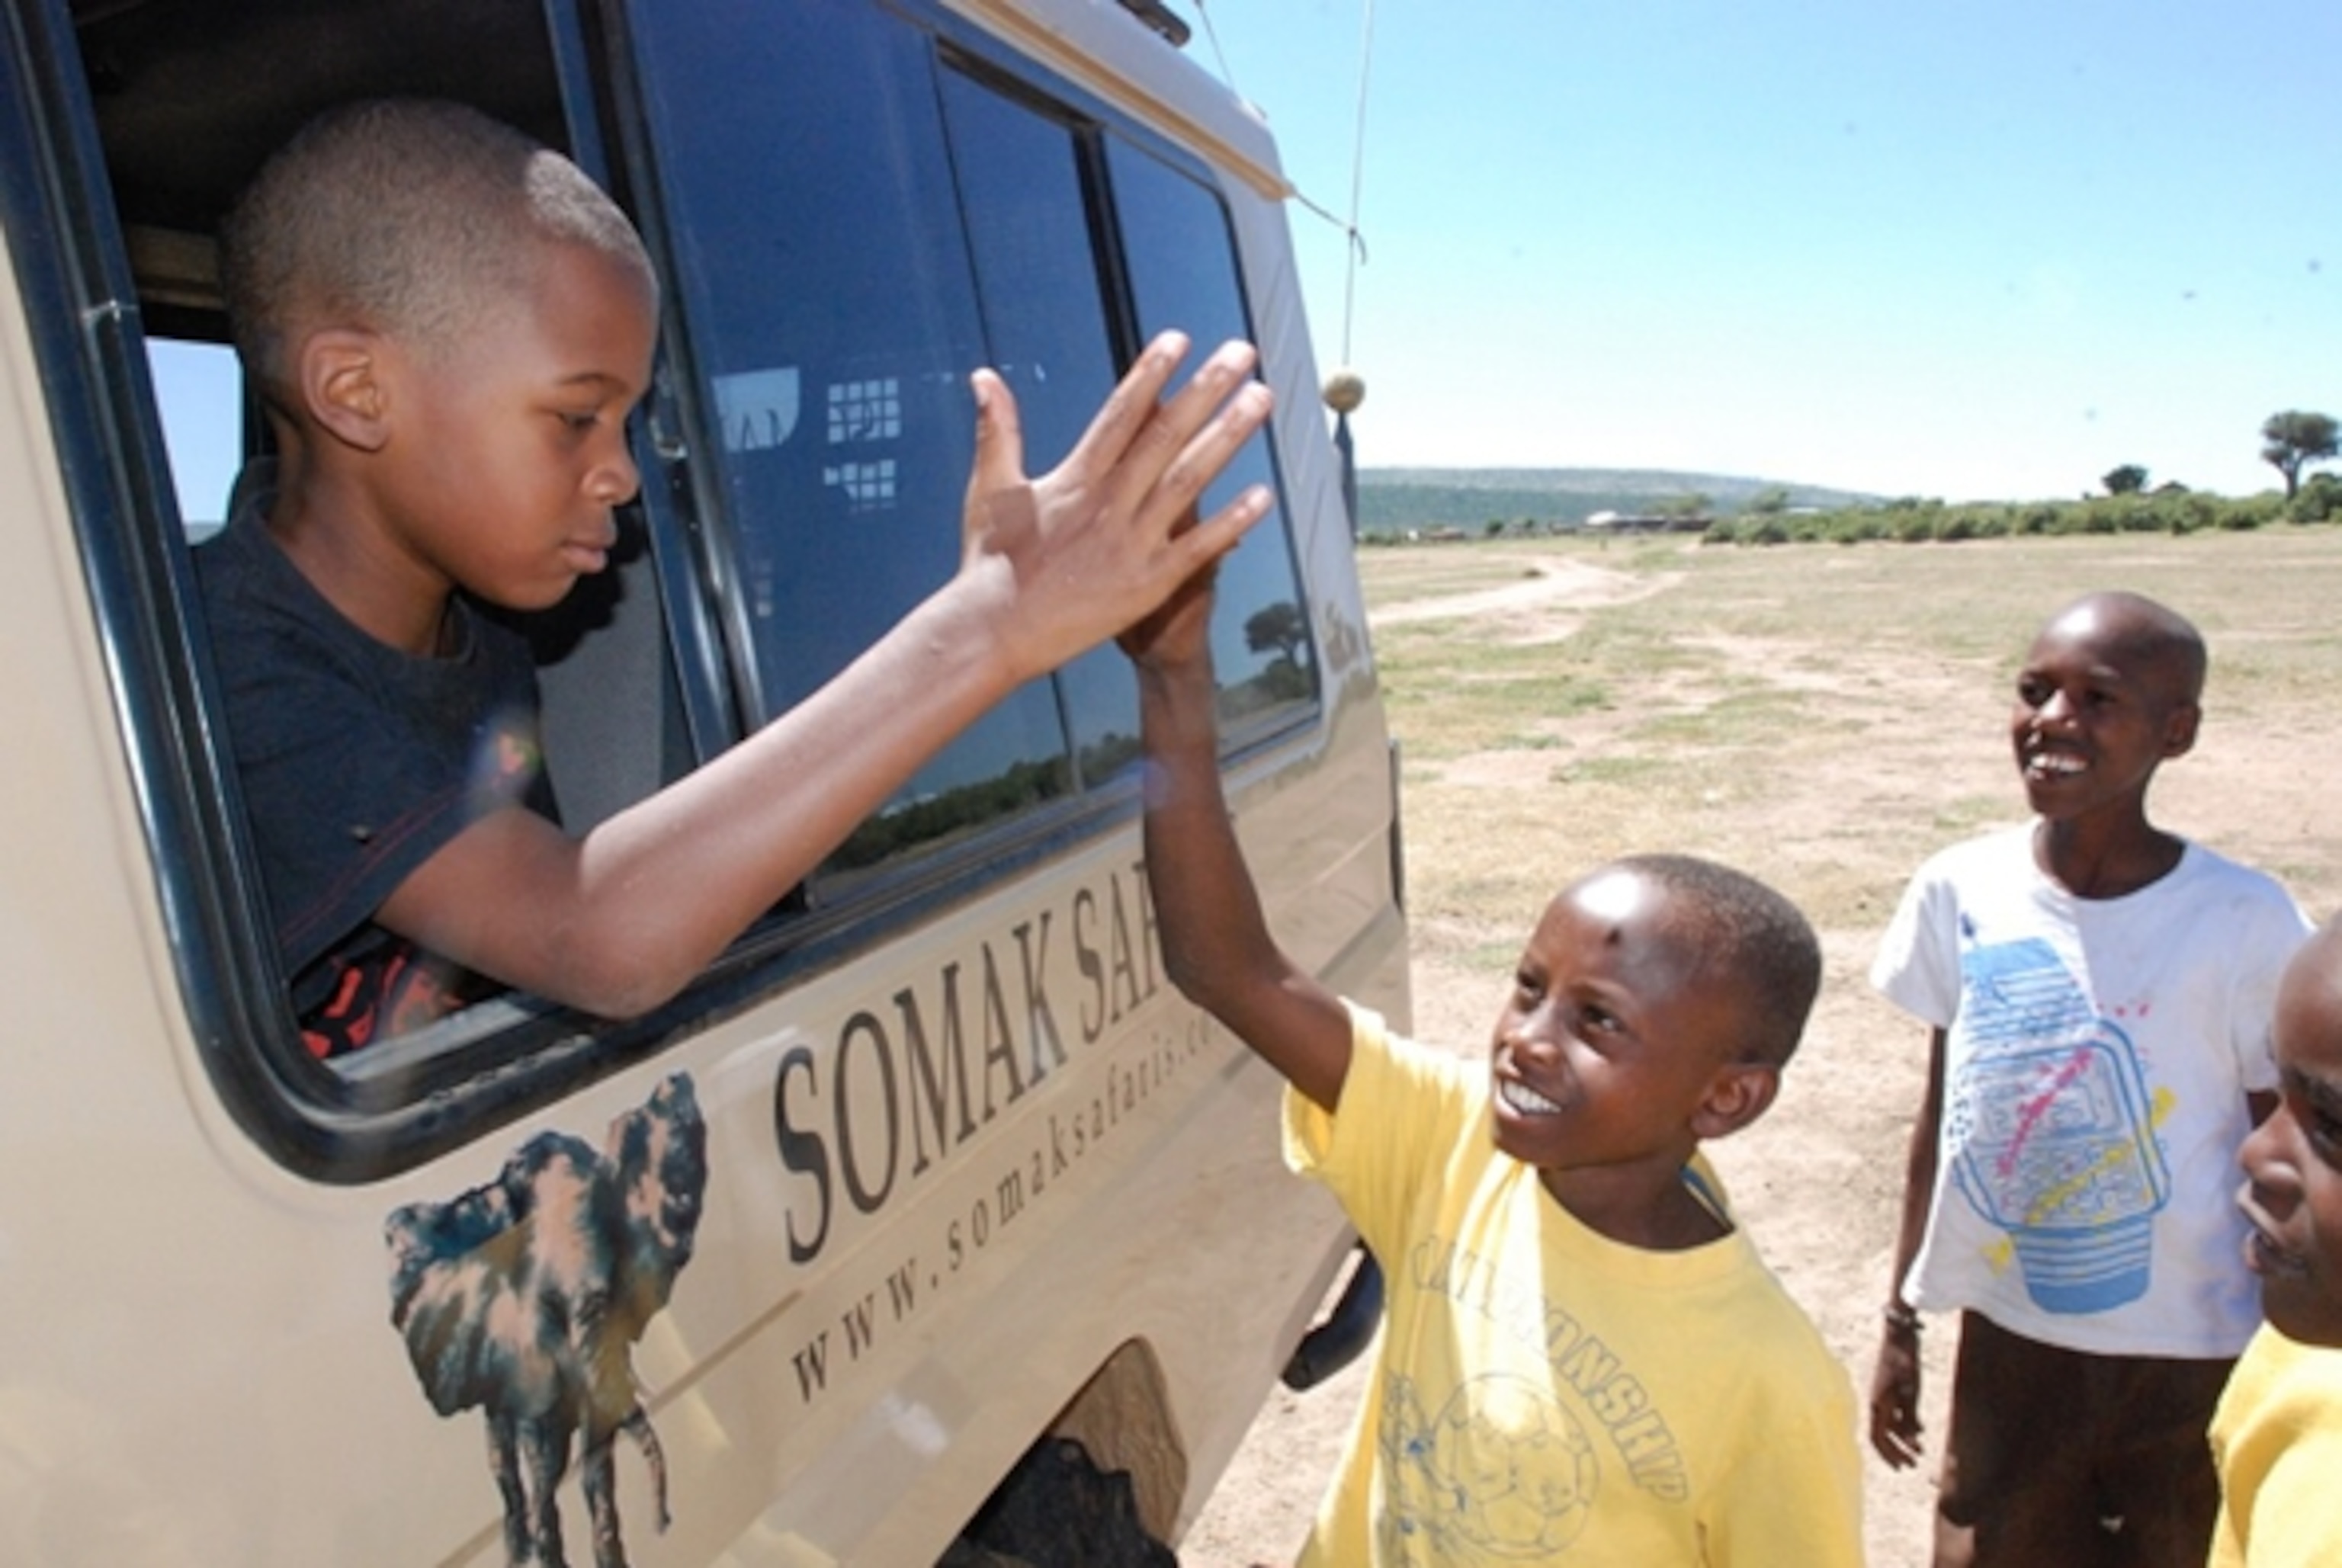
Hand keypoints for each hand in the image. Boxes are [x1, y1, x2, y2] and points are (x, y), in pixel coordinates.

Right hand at [960, 331, 1272, 681]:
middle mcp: (1109, 503)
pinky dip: (1231, 521)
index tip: (1180, 339)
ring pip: (1190, 479)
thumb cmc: (990, 562)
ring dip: (1228, 435)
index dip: (1152, 373)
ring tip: (1261, 398)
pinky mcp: (1148, 583)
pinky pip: (1198, 547)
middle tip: (1241, 352)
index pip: (1122, 413)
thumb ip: (998, 429)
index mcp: (1075, 477)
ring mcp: (1132, 543)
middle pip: (1167, 434)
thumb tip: (984, 376)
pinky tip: (1263, 495)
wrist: (995, 631)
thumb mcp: (990, 489)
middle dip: (1207, 388)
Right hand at [1868, 1326, 1924, 1468]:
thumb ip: (1910, 1416)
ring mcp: (1882, 1395)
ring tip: (1919, 1451)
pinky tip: (1919, 1431)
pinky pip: (1895, 1414)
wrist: (1899, 1335)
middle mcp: (1876, 1402)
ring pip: (1890, 1425)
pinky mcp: (1890, 1389)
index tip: (1903, 1467)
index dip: (1890, 1455)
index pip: (1879, 1438)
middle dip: (1897, 1451)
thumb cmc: (1904, 1362)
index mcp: (1877, 1404)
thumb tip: (1912, 1441)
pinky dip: (1906, 1425)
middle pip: (1883, 1435)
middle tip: (1913, 1464)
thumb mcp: (1910, 1391)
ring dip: (1903, 1439)